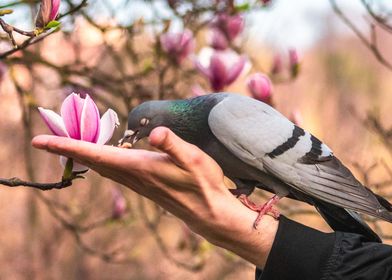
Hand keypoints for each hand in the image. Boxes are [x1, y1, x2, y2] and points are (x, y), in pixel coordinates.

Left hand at [32, 127, 277, 267]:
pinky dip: (98, 161)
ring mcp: (137, 181)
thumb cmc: (203, 184)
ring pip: (100, 166)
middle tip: (44, 140)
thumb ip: (173, 145)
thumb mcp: (194, 159)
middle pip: (91, 161)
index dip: (67, 146)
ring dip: (81, 155)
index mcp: (138, 166)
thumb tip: (154, 133)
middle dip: (67, 149)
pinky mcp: (143, 184)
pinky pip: (112, 170)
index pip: (95, 154)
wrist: (208, 211)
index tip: (40, 141)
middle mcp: (132, 175)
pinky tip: (100, 157)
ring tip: (66, 145)